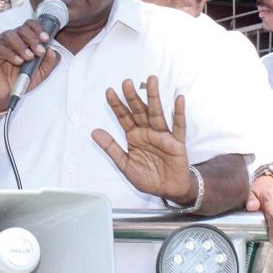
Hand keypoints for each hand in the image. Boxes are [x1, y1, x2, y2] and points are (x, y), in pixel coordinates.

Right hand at [0, 20, 61, 110]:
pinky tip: (18, 61)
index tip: (46, 39)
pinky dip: (10, 53)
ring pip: (9, 35)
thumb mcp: (40, 73)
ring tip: (29, 58)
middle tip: (40, 52)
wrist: (5, 96)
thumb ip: (48, 62)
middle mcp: (9, 39)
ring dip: (21, 46)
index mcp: (21, 39)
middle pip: (21, 29)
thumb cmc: (20, 80)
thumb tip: (52, 50)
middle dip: (33, 39)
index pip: (28, 25)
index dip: (38, 29)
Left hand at [92, 75, 194, 203]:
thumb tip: (94, 132)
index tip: (109, 91)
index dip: (116, 105)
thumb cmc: (149, 178)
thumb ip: (111, 148)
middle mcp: (147, 132)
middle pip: (139, 111)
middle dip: (133, 97)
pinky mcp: (177, 142)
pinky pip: (178, 126)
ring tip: (152, 81)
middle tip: (127, 82)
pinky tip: (178, 99)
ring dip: (154, 97)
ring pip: (157, 113)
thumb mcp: (125, 165)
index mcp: (134, 136)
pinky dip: (178, 113)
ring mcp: (163, 135)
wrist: (169, 191)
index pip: (124, 117)